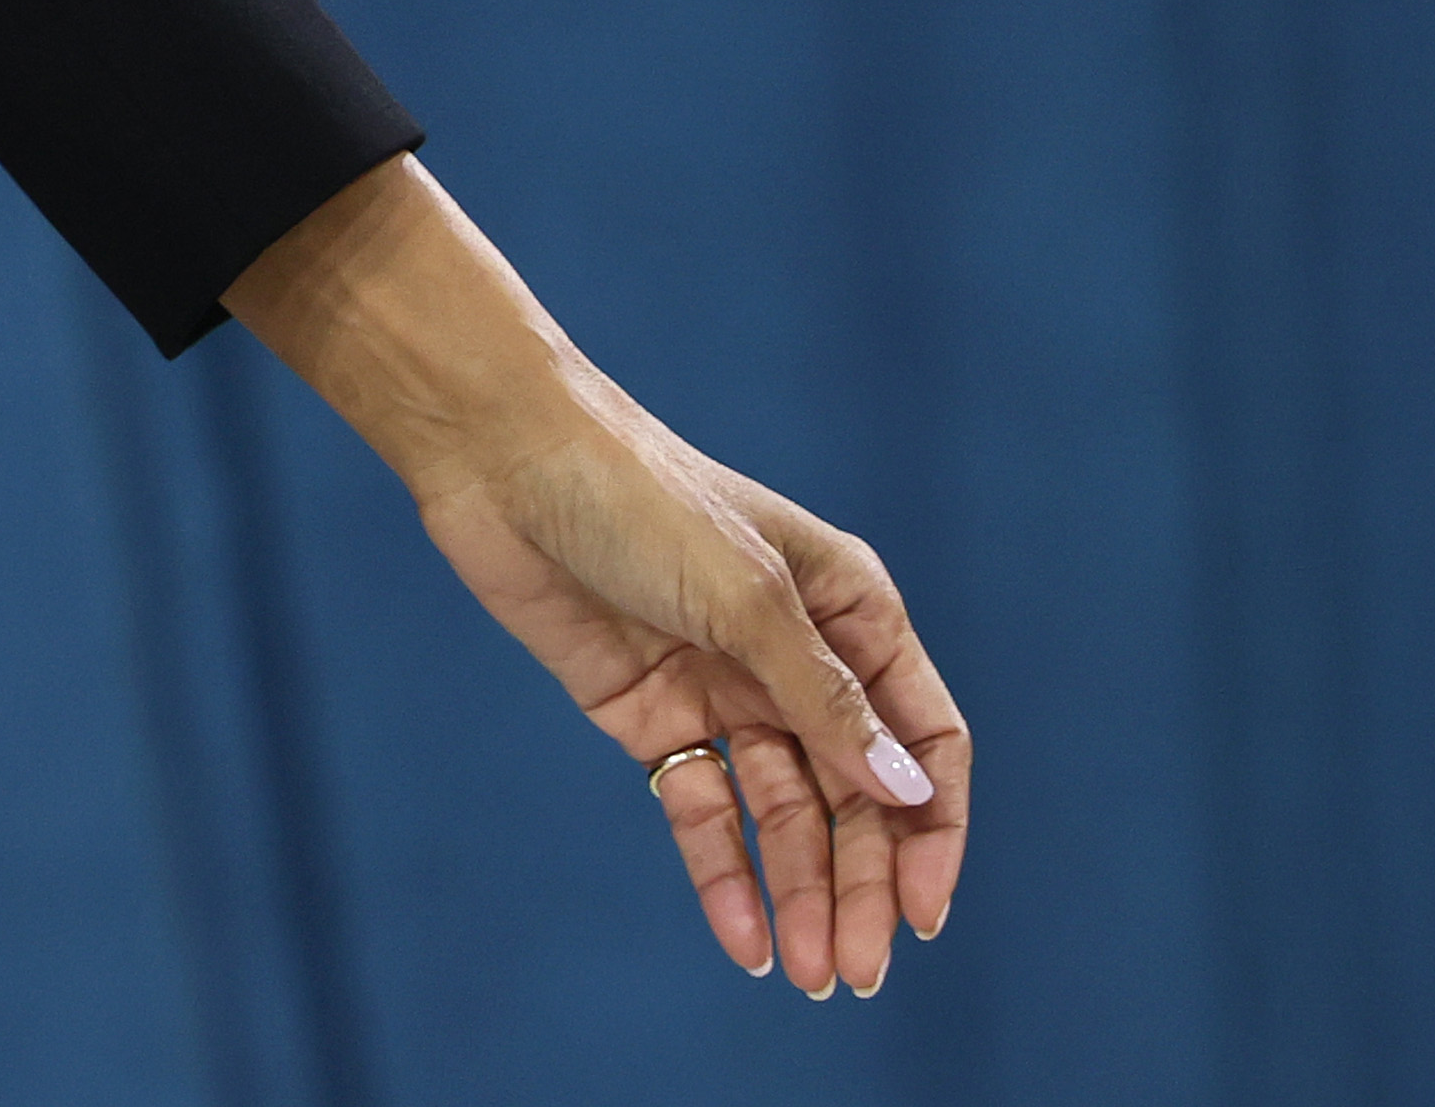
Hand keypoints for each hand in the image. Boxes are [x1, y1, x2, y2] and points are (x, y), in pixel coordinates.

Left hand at [226, 158, 969, 998]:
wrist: (503, 458)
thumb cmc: (640, 497)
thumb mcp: (749, 597)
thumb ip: (825, 701)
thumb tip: (907, 793)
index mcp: (852, 614)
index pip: (921, 740)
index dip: (931, 829)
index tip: (923, 912)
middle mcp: (797, 661)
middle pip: (853, 796)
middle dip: (860, 885)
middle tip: (858, 973)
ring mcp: (723, 691)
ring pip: (782, 814)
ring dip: (799, 893)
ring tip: (811, 976)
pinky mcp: (651, 715)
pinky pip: (701, 808)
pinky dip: (723, 871)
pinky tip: (743, 940)